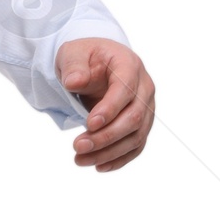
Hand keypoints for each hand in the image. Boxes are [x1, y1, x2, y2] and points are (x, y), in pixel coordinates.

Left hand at [56, 39, 155, 172]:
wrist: (96, 64)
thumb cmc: (85, 57)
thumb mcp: (73, 53)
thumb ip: (74, 66)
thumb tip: (74, 82)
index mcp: (129, 65)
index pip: (126, 89)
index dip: (110, 109)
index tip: (88, 124)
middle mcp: (144, 88)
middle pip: (133, 117)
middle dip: (106, 136)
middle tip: (77, 146)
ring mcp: (146, 108)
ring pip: (135, 136)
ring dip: (109, 152)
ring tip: (80, 159)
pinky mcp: (142, 124)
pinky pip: (136, 146)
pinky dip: (119, 159)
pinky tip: (99, 166)